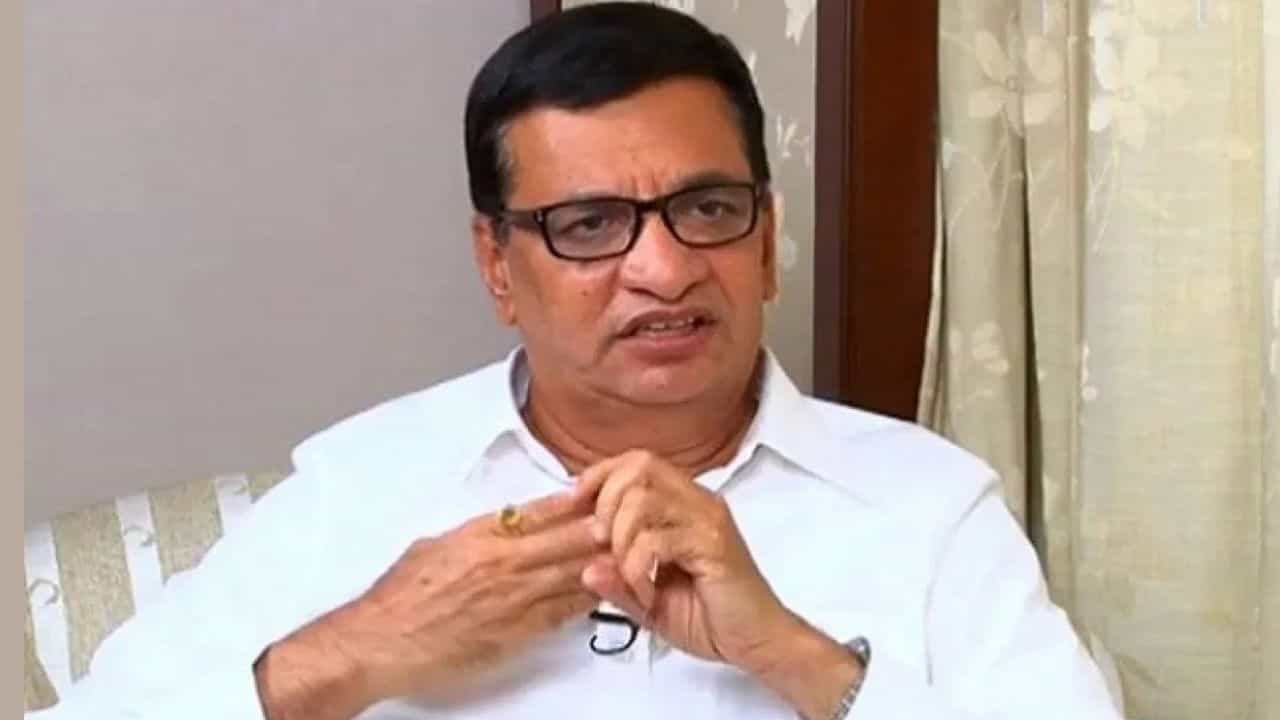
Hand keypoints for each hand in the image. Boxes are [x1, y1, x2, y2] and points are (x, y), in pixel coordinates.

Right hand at [257, 485, 604, 717]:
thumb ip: (473, 535)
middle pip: (567, 541)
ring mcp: (512, 599)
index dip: (574, 501)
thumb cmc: (399, 596)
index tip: (599, 490)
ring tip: (633, 552)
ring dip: (603, 564)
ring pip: (572, 576)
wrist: (380, 640)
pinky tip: (605, 594)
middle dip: (602, 530)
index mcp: (481, 535)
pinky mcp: (514, 633)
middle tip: (634, 518)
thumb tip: (501, 528)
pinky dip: (585, 602)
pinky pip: (561, 614)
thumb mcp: (435, 547)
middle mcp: (502, 562)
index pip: (540, 512)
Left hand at [575, 450, 801, 675]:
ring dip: (621, 538)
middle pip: (639, 467)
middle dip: (606, 503)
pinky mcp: (714, 544)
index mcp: (683, 504)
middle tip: (601, 544)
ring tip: (628, 574)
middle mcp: (698, 502)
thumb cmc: (710, 618)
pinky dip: (638, 567)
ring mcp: (708, 520)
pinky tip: (646, 592)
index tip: (574, 503)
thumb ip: (617, 582)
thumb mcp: (648, 601)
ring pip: (643, 499)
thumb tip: (585, 567)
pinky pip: (657, 539)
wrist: (757, 643)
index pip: (637, 462)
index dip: (600, 475)